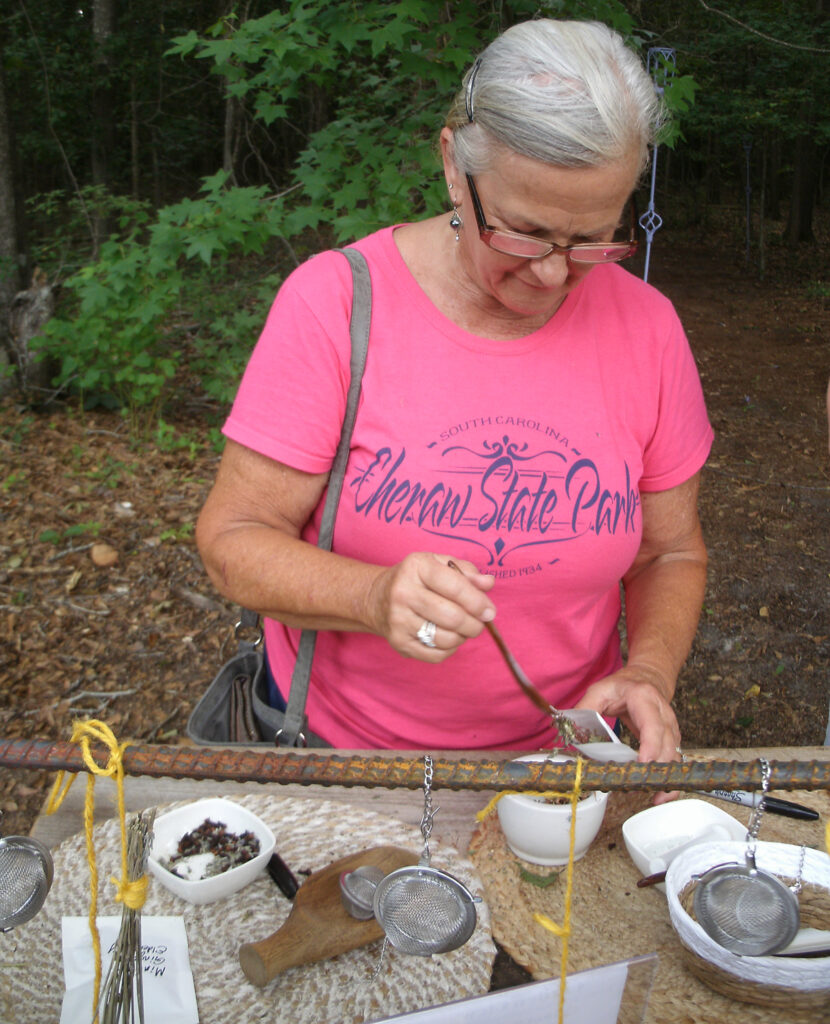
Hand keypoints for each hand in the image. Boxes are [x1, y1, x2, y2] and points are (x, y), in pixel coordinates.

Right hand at [367, 553, 495, 660]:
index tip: (489, 611)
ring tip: (462, 629)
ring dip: (462, 637)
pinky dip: (449, 649)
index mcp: (416, 567)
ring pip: (446, 638)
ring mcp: (398, 620)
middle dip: (474, 624)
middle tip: (479, 623)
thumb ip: (466, 571)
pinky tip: (448, 638)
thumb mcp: (438, 563)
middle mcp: (403, 593)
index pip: (455, 586)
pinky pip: (436, 655)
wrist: (376, 598)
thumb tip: (488, 584)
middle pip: (452, 617)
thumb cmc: (416, 579)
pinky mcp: (398, 642)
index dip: (477, 601)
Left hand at [575, 664, 682, 803]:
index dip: (651, 745)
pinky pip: (675, 760)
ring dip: (664, 776)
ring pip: (675, 754)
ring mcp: (671, 727)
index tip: (643, 763)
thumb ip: (584, 709)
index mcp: (644, 698)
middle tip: (639, 785)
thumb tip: (570, 732)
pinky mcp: (673, 739)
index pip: (652, 724)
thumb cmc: (621, 686)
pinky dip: (669, 777)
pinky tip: (661, 795)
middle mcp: (663, 713)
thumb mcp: (599, 691)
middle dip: (656, 767)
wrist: (645, 679)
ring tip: (652, 797)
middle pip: (667, 744)